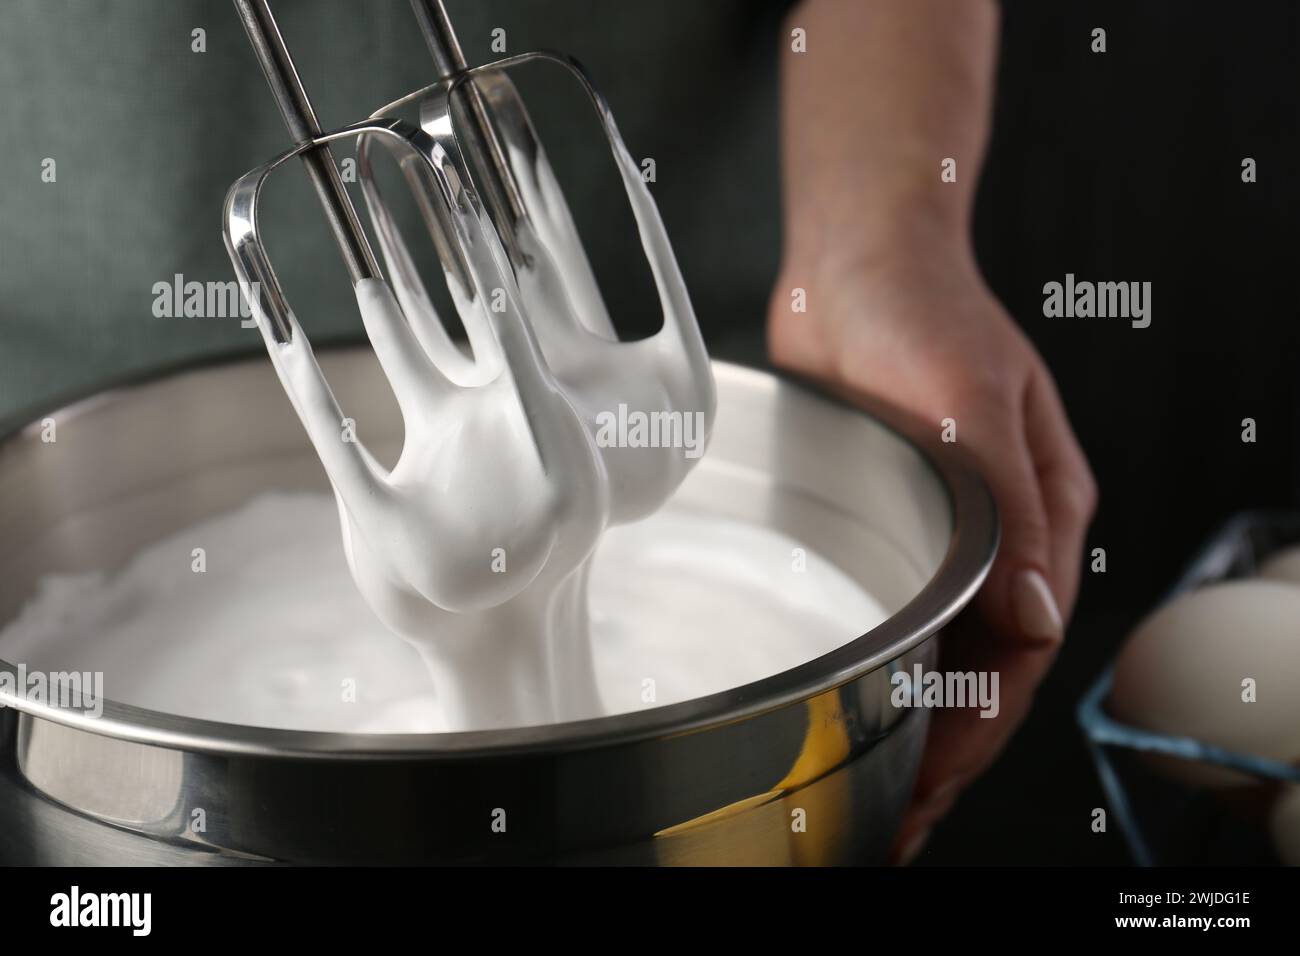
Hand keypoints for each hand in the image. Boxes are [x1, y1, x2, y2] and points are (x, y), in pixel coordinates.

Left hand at [767, 246, 1097, 862]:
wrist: (855, 261)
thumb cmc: (921, 310)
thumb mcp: (971, 400)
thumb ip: (1012, 509)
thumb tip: (1035, 616)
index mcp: (1045, 512)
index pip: (1024, 648)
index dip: (983, 725)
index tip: (934, 778)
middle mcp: (1001, 533)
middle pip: (987, 664)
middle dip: (948, 745)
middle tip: (897, 810)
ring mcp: (945, 529)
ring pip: (943, 648)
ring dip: (916, 718)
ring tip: (876, 782)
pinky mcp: (892, 519)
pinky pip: (896, 611)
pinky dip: (885, 667)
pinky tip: (855, 699)